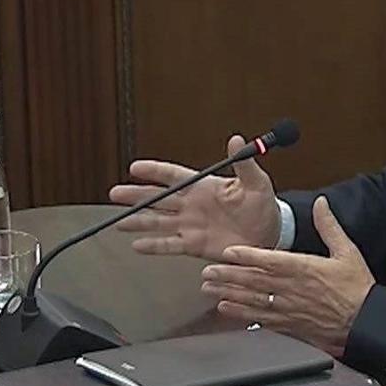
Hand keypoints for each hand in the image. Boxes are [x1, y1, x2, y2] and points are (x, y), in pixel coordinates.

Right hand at [108, 134, 279, 260]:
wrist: (270, 234)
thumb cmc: (262, 205)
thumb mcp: (256, 183)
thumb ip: (244, 164)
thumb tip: (237, 139)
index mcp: (203, 187)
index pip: (173, 176)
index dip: (154, 171)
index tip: (135, 168)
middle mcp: (191, 205)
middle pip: (158, 198)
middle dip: (136, 195)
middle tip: (115, 193)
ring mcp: (190, 226)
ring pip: (158, 222)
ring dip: (139, 221)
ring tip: (119, 222)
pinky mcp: (194, 245)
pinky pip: (170, 245)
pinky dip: (154, 246)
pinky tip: (137, 245)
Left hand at [198, 197, 372, 355]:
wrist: (366, 321)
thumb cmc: (357, 289)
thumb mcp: (347, 251)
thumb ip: (329, 226)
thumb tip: (321, 205)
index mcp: (304, 268)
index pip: (269, 260)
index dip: (246, 256)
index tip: (228, 252)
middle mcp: (291, 289)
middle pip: (253, 281)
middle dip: (228, 275)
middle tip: (207, 272)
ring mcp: (288, 308)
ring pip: (252, 300)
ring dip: (228, 293)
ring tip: (209, 288)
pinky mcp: (289, 325)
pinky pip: (260, 319)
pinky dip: (241, 314)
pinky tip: (227, 309)